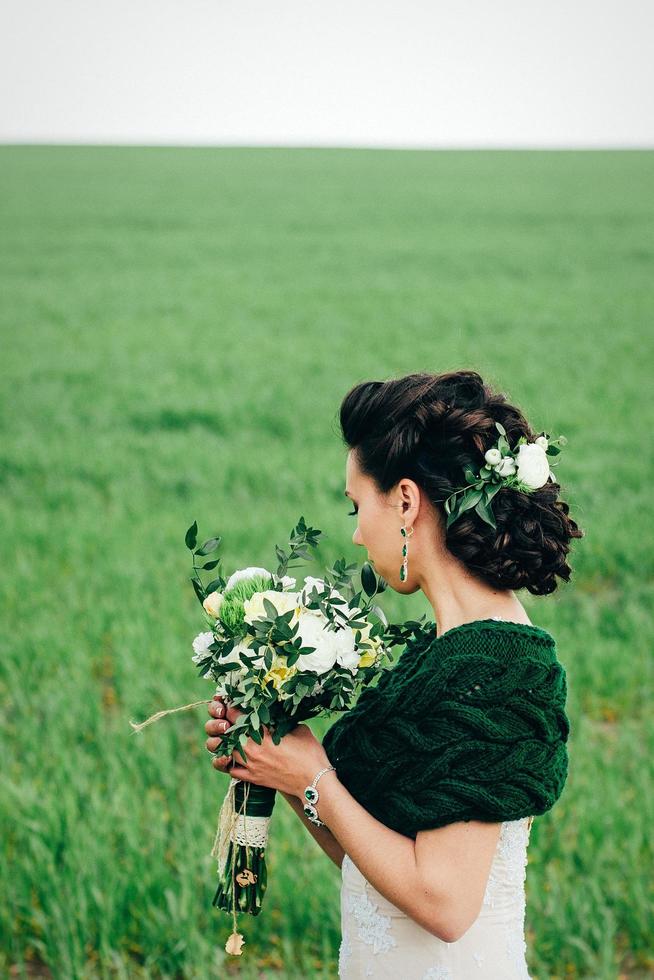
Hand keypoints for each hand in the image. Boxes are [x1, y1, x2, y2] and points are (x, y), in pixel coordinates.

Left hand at [205, 694, 331, 796]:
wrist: (314, 782)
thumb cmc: (309, 753)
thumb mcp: (299, 728)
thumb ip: (283, 720)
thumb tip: (277, 714)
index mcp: (262, 733)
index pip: (237, 716)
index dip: (232, 708)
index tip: (233, 704)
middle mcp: (252, 748)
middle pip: (226, 733)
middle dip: (225, 725)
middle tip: (230, 720)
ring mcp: (251, 765)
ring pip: (224, 752)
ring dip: (225, 744)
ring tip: (231, 738)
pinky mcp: (253, 778)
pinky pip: (231, 771)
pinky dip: (230, 763)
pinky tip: (237, 758)